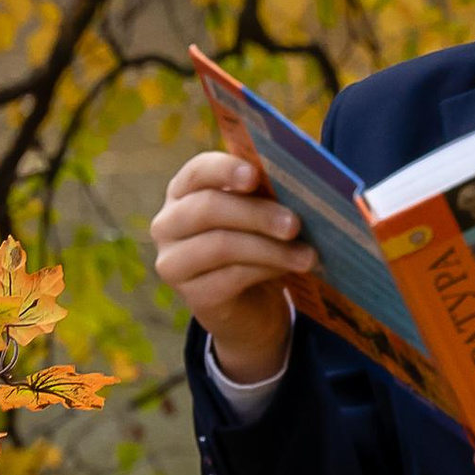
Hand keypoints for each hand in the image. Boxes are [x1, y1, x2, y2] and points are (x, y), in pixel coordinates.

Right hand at [150, 147, 314, 381]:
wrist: (248, 303)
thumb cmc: (253, 243)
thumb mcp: (257, 215)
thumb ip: (264, 197)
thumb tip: (297, 188)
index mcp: (184, 191)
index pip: (197, 171)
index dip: (225, 170)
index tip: (254, 176)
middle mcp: (169, 224)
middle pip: (208, 208)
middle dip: (256, 214)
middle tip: (295, 224)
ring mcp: (174, 261)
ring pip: (221, 246)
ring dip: (270, 249)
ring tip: (306, 255)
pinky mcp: (193, 295)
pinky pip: (230, 278)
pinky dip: (265, 271)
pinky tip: (288, 270)